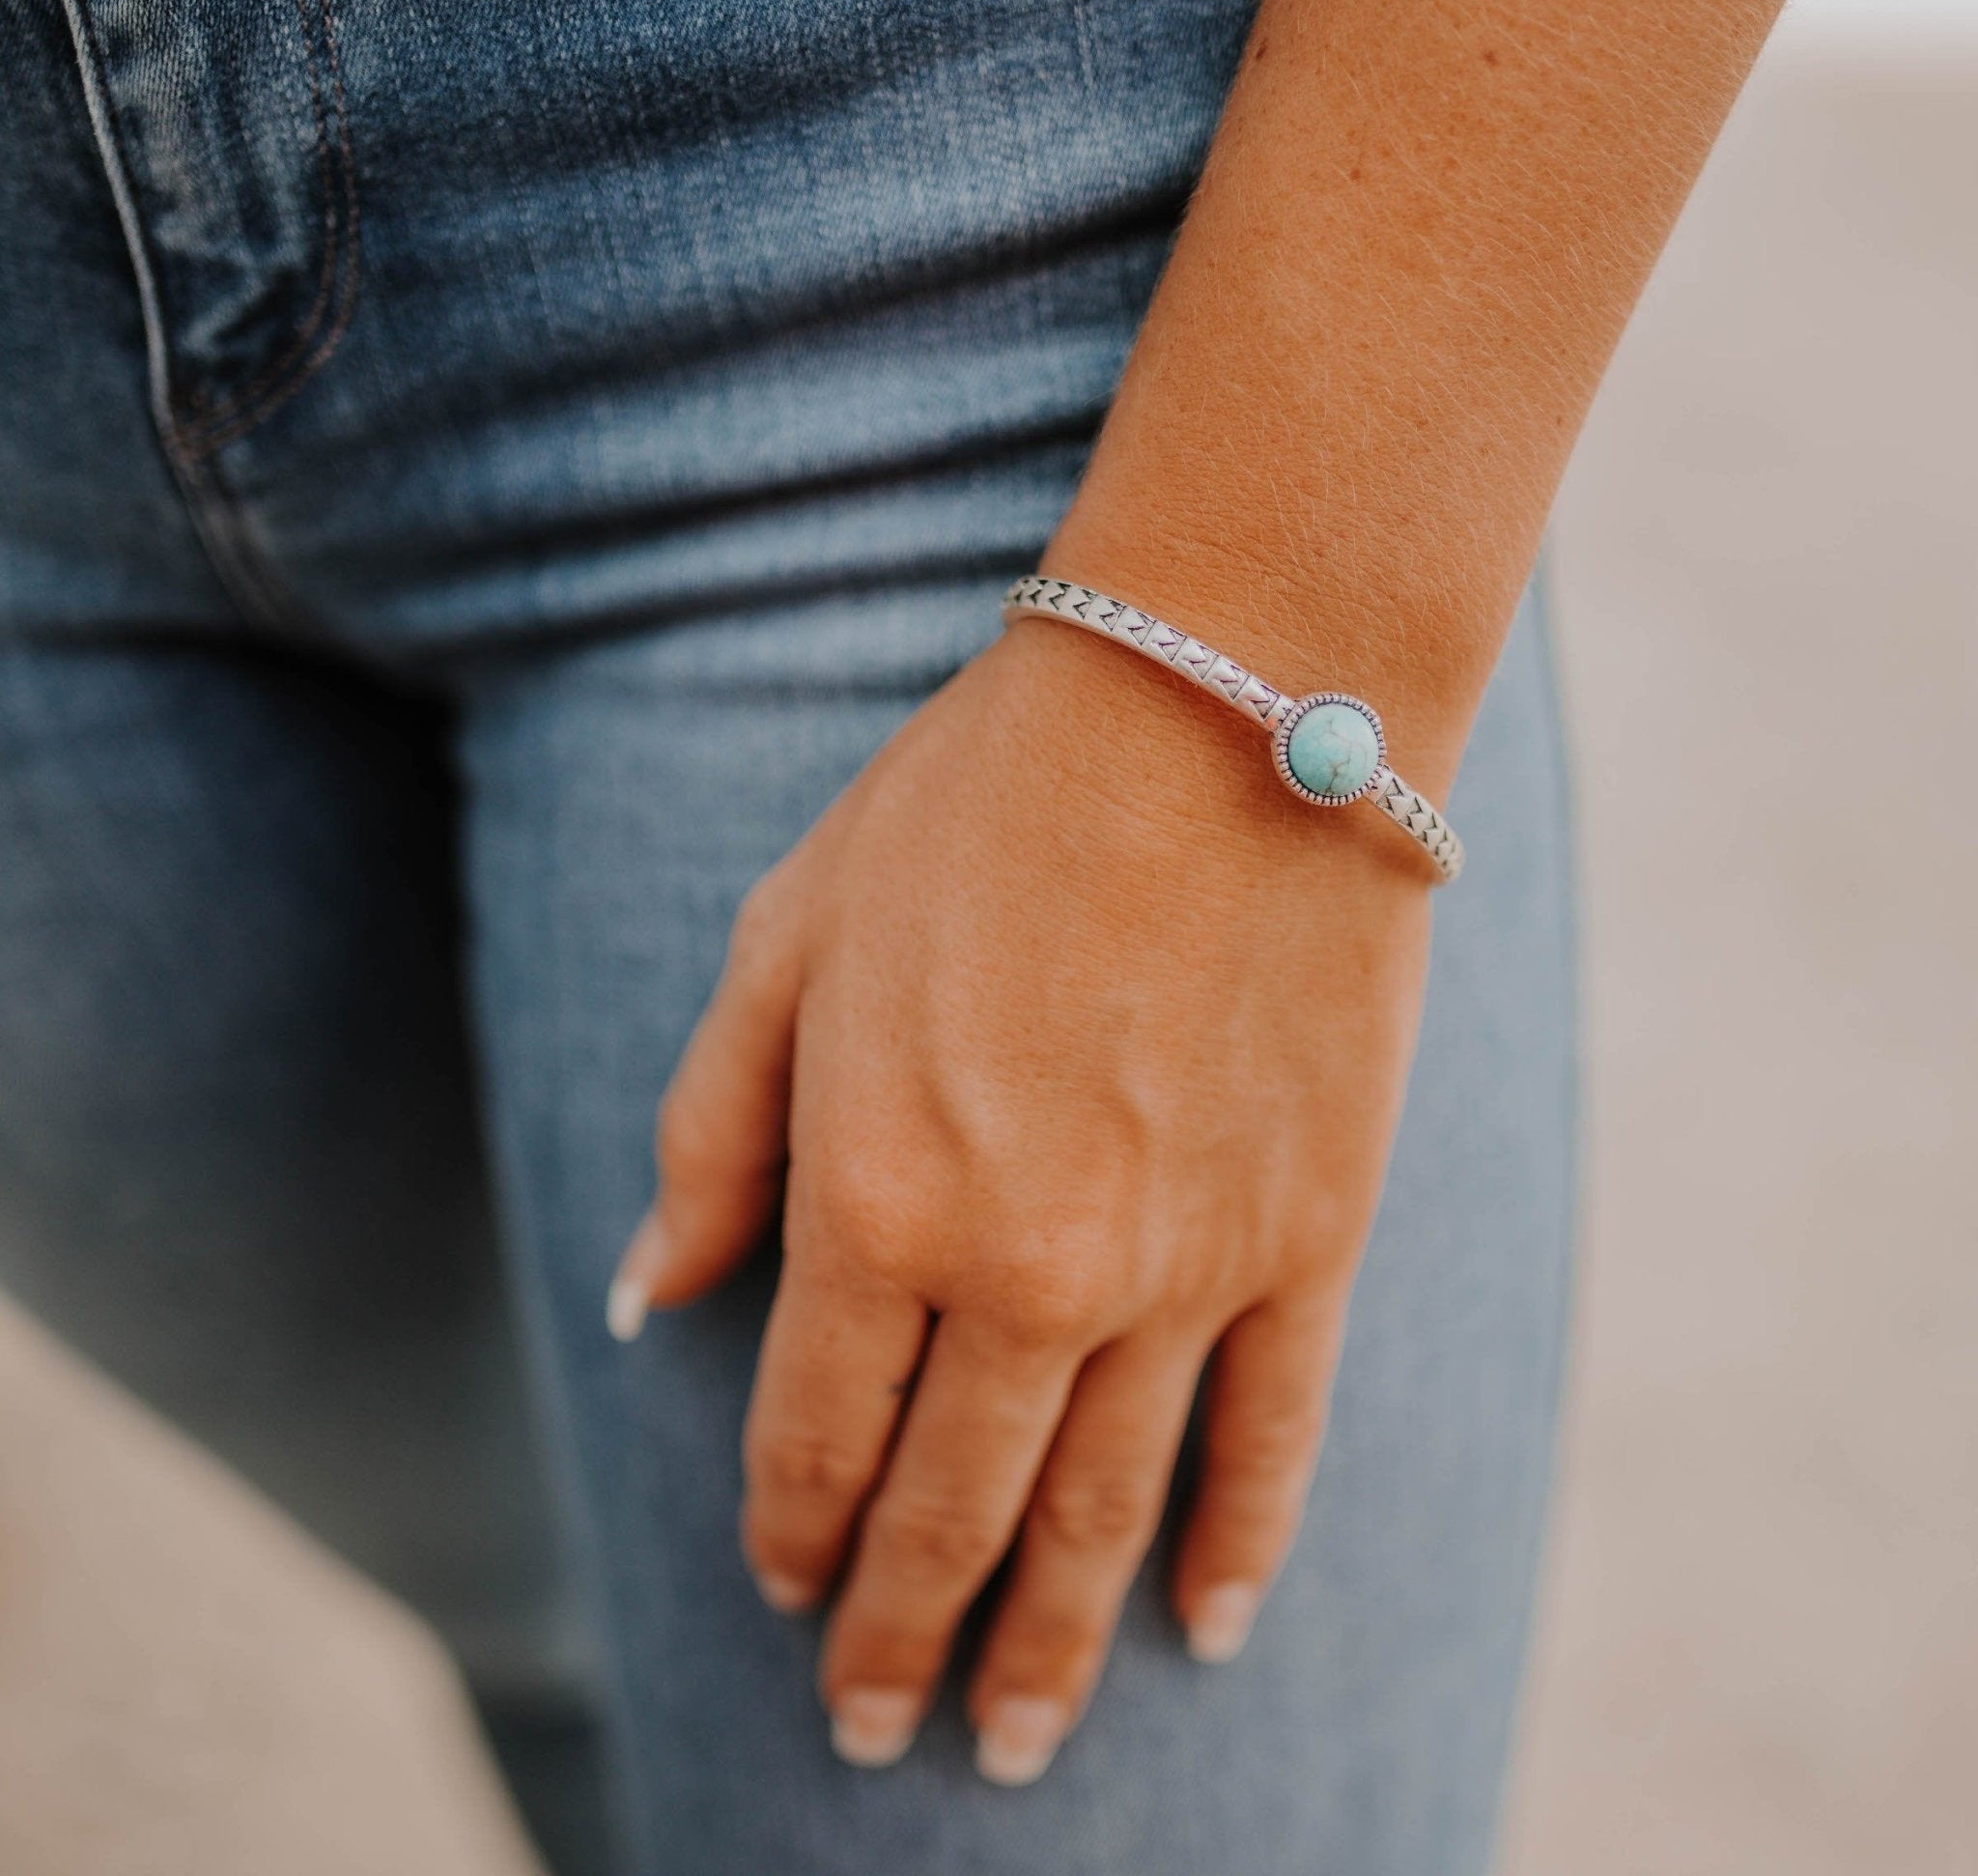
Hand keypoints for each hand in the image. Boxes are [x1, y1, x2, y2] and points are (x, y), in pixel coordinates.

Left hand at [608, 610, 1436, 1784]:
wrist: (1220, 708)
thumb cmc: (976, 806)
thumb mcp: (786, 940)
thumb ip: (710, 1136)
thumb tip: (656, 1303)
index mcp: (879, 1201)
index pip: (817, 1431)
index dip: (792, 1530)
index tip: (784, 1592)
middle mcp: (1031, 1272)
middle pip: (952, 1508)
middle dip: (898, 1634)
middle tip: (874, 1731)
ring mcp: (1185, 1270)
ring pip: (1103, 1510)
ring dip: (1046, 1642)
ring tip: (1008, 1745)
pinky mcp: (1309, 1237)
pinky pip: (1273, 1437)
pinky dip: (1237, 1546)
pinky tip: (1207, 1630)